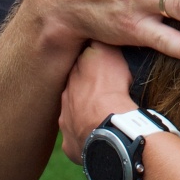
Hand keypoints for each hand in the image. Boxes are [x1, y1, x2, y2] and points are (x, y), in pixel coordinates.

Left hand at [59, 43, 138, 161]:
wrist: (109, 125)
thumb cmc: (113, 89)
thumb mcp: (111, 55)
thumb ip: (102, 45)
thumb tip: (99, 34)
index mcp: (74, 77)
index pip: (78, 67)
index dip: (89, 67)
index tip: (99, 69)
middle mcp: (66, 99)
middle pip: (73, 90)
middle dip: (84, 91)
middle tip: (101, 93)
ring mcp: (66, 123)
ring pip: (73, 116)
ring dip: (84, 115)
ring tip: (103, 116)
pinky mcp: (70, 145)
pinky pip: (77, 140)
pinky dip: (87, 137)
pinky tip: (99, 136)